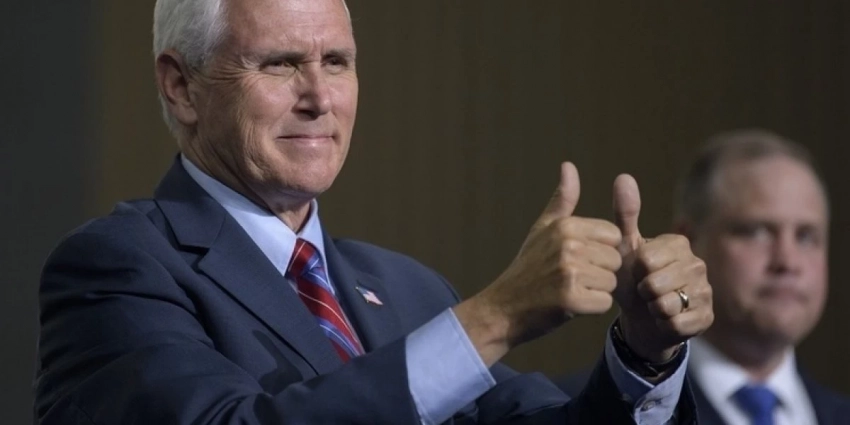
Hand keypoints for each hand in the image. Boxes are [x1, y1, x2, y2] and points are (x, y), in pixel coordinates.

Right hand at [454, 162, 622, 365]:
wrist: (504, 308)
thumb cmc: (528, 268)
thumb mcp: (542, 228)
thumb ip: (562, 199)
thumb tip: (569, 165)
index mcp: (566, 226)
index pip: (613, 236)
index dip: (599, 251)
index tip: (577, 259)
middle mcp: (568, 245)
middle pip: (614, 260)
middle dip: (599, 273)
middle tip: (570, 278)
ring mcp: (570, 272)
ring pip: (611, 283)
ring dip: (595, 291)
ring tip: (568, 290)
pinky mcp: (572, 299)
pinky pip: (604, 304)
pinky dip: (590, 308)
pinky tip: (569, 306)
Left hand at [611, 174, 713, 361]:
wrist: (640, 318)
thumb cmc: (630, 278)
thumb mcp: (623, 248)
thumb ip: (624, 215)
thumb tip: (623, 177)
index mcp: (679, 243)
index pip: (648, 259)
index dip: (636, 270)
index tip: (638, 270)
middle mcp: (698, 264)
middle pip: (656, 284)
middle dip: (643, 291)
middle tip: (645, 290)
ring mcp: (706, 292)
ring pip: (667, 305)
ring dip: (653, 308)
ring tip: (654, 303)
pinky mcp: (707, 318)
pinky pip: (677, 324)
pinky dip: (663, 324)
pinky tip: (664, 319)